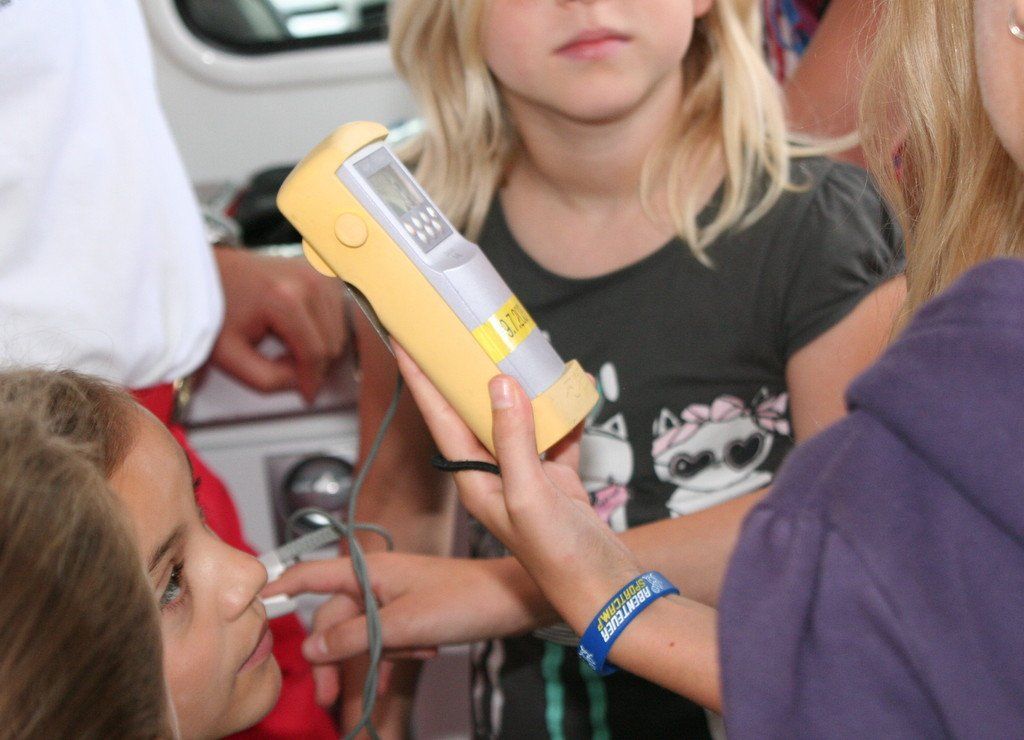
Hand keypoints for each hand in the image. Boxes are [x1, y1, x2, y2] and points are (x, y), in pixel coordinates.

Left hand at [211, 248, 346, 401]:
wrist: (214, 272)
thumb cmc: (218, 308)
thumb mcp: (230, 355)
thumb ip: (267, 380)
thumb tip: (300, 382)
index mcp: (286, 299)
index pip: (316, 353)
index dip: (312, 381)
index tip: (307, 395)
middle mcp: (309, 281)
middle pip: (332, 343)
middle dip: (311, 362)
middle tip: (281, 362)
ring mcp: (319, 273)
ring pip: (339, 331)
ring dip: (318, 346)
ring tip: (285, 344)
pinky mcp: (324, 272)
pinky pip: (339, 315)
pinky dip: (323, 329)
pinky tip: (298, 328)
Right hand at [263, 552, 549, 696]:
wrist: (513, 601)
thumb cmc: (465, 600)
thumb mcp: (404, 624)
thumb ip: (356, 636)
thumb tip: (312, 647)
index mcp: (368, 569)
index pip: (311, 575)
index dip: (281, 588)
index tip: (254, 605)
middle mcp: (376, 578)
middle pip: (333, 618)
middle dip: (330, 656)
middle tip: (327, 696)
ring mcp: (395, 594)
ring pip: (361, 631)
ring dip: (367, 658)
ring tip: (376, 686)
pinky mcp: (413, 609)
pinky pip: (387, 634)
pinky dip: (395, 651)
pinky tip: (421, 655)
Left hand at [393, 344, 641, 630]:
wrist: (604, 587)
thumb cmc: (558, 555)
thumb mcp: (529, 495)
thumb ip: (513, 439)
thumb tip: (500, 384)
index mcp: (474, 477)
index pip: (438, 415)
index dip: (418, 377)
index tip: (402, 339)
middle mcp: (494, 471)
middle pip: (473, 409)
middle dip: (464, 370)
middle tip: (457, 330)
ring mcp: (527, 473)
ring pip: (517, 416)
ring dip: (520, 385)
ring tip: (516, 347)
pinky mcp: (558, 477)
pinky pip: (557, 431)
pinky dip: (565, 409)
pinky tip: (574, 385)